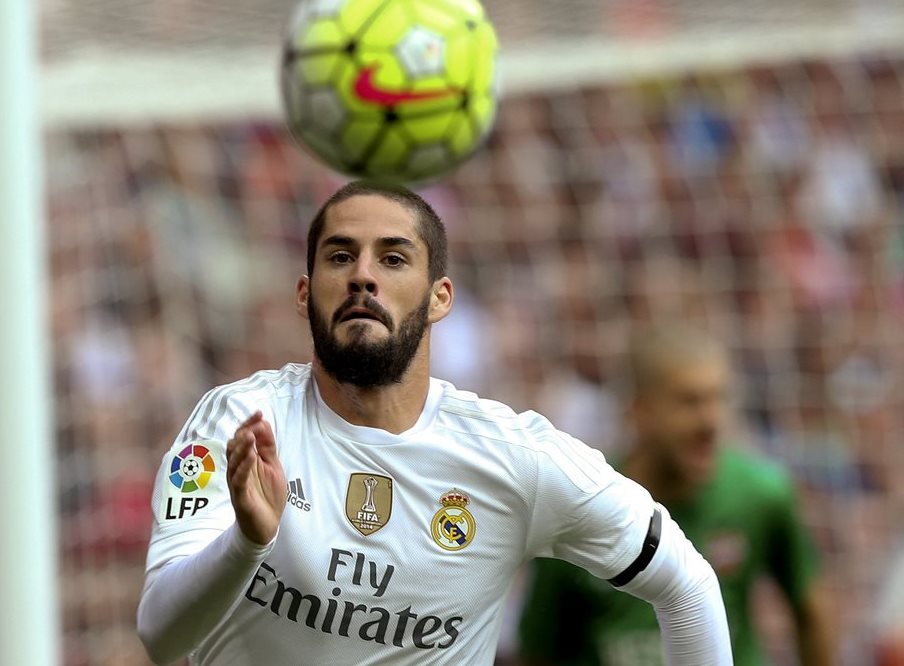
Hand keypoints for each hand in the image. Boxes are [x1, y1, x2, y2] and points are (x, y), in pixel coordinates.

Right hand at [226, 411, 286, 544]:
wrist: (266, 526)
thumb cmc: (267, 495)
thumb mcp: (272, 466)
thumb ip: (268, 447)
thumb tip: (264, 423)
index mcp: (246, 460)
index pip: (242, 437)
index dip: (249, 424)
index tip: (258, 412)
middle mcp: (238, 469)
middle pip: (234, 446)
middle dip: (244, 432)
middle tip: (255, 423)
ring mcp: (237, 482)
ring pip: (233, 461)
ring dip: (242, 448)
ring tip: (250, 435)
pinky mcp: (239, 496)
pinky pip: (238, 480)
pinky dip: (244, 468)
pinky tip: (251, 458)